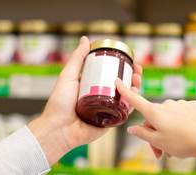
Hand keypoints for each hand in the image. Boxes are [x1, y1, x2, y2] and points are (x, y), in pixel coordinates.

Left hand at [28, 36, 142, 164]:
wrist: (58, 129)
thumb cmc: (58, 104)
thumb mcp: (68, 76)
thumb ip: (77, 59)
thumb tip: (85, 39)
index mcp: (91, 86)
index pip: (110, 73)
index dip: (121, 66)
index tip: (130, 59)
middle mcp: (100, 97)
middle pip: (121, 85)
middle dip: (132, 76)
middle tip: (137, 70)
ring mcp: (106, 109)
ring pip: (125, 97)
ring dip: (135, 88)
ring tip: (137, 80)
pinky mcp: (110, 122)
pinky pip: (123, 113)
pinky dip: (132, 105)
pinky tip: (136, 96)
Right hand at [115, 79, 195, 174]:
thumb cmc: (183, 143)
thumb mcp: (158, 142)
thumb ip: (142, 134)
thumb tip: (132, 129)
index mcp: (155, 112)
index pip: (135, 100)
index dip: (125, 91)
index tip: (117, 81)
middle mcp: (166, 104)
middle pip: (154, 118)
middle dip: (154, 133)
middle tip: (160, 152)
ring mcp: (180, 104)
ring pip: (168, 117)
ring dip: (168, 130)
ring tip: (175, 147)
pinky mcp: (193, 106)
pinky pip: (182, 114)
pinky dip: (181, 124)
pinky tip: (187, 134)